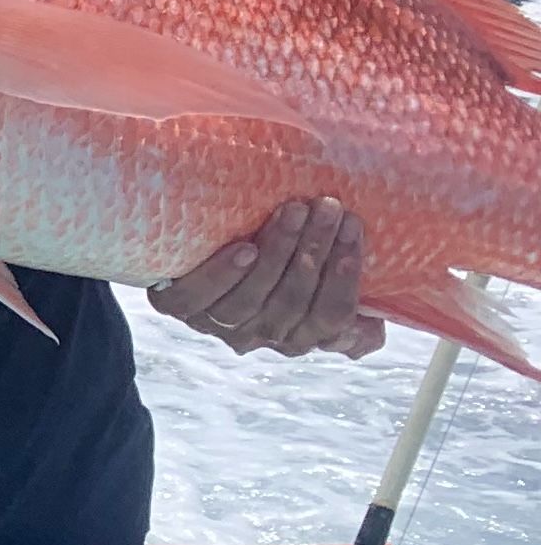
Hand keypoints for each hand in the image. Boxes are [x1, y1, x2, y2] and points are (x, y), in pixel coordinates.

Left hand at [150, 196, 382, 358]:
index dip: (345, 277)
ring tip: (293, 211)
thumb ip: (343, 307)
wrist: (188, 251)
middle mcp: (258, 337)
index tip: (354, 230)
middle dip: (316, 250)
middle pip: (293, 302)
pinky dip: (224, 273)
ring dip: (278, 251)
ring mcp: (215, 325)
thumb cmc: (270, 262)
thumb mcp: (313, 283)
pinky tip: (244, 249)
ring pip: (252, 296)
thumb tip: (369, 331)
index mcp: (298, 335)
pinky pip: (199, 298)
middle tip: (328, 208)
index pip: (331, 317)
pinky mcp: (175, 307)